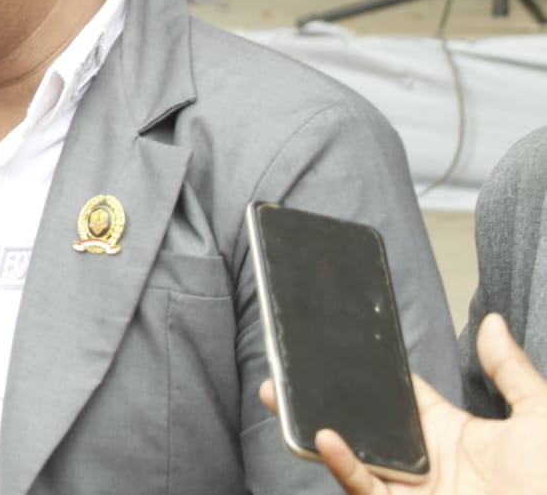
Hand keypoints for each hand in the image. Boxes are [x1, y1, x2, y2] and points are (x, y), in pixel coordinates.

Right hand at [260, 313, 546, 493]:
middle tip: (284, 368)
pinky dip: (341, 463)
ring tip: (278, 394)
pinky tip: (324, 436)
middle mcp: (426, 464)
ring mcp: (412, 492)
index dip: (370, 370)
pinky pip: (363, 487)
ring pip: (351, 454)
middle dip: (321, 397)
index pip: (401, 397)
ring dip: (312, 426)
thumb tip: (494, 322)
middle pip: (362, 423)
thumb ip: (511, 372)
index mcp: (453, 436)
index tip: (336, 339)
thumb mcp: (540, 418)